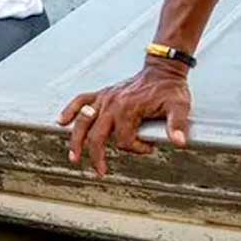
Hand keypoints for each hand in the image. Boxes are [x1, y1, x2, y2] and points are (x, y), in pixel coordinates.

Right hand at [57, 58, 190, 175]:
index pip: (124, 140)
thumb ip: (177, 125)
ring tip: (74, 156)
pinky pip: (81, 100)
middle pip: (96, 136)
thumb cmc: (170, 88)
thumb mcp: (179, 106)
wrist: (163, 69)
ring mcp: (105, 98)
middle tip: (100, 172)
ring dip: (76, 141)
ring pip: (83, 122)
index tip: (149, 147)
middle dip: (96, 156)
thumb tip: (179, 142)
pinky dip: (70, 110)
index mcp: (128, 109)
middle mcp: (112, 104)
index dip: (137, 149)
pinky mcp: (102, 93)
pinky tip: (61, 121)